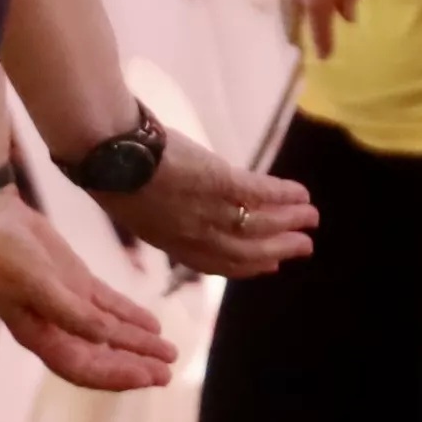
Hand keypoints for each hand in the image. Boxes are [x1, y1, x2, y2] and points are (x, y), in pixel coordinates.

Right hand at [0, 191, 179, 388]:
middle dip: (133, 365)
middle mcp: (55, 327)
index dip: (115, 376)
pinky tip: (153, 324)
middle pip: (98, 356)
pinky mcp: (76, 283)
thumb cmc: (11, 253)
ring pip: (108, 333)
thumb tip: (103, 339)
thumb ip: (69, 312)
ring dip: (138, 343)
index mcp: (39, 336)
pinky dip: (131, 316)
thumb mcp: (38, 283)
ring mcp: (68, 304)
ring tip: (169, 352)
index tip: (148, 377)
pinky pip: (109, 306)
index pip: (81, 368)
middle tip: (168, 372)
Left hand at [90, 125, 318, 277]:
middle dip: (279, 251)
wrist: (110, 153)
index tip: (271, 267)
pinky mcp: (220, 183)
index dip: (249, 268)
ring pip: (260, 225)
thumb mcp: (136, 208)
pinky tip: (302, 191)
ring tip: (312, 217)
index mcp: (172, 242)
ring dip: (290, 222)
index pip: (219, 263)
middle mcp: (196, 235)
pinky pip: (261, 194)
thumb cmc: (115, 172)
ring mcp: (209, 211)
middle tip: (304, 247)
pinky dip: (285, 194)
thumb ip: (162, 214)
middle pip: (247, 251)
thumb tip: (176, 205)